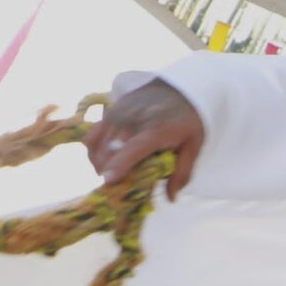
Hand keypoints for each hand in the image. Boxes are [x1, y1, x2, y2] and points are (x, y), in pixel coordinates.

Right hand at [88, 80, 205, 195]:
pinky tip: (103, 158)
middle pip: (108, 152)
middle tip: (115, 188)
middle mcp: (131, 121)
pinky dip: (93, 150)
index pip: (130, 150)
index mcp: (154, 130)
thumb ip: (182, 172)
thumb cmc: (189, 120)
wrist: (181, 87)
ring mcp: (117, 114)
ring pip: (96, 146)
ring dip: (99, 164)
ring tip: (109, 174)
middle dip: (106, 173)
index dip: (117, 166)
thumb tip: (170, 198)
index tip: (107, 183)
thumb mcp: (194, 146)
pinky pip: (92, 134)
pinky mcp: (110, 111)